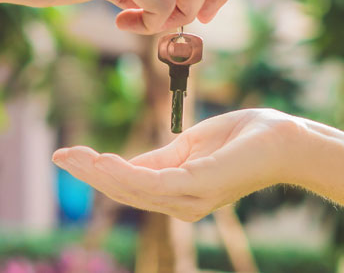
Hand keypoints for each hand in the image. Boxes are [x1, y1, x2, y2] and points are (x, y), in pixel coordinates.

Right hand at [51, 109, 302, 221]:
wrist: (283, 139)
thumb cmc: (244, 139)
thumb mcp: (190, 146)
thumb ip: (160, 158)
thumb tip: (125, 164)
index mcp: (179, 192)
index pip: (130, 185)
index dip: (97, 172)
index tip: (67, 155)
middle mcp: (182, 204)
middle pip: (125, 191)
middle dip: (90, 175)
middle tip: (60, 155)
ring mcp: (190, 199)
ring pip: (133, 189)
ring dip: (99, 173)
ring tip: (72, 157)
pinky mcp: (199, 186)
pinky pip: (153, 182)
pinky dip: (124, 172)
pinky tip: (103, 161)